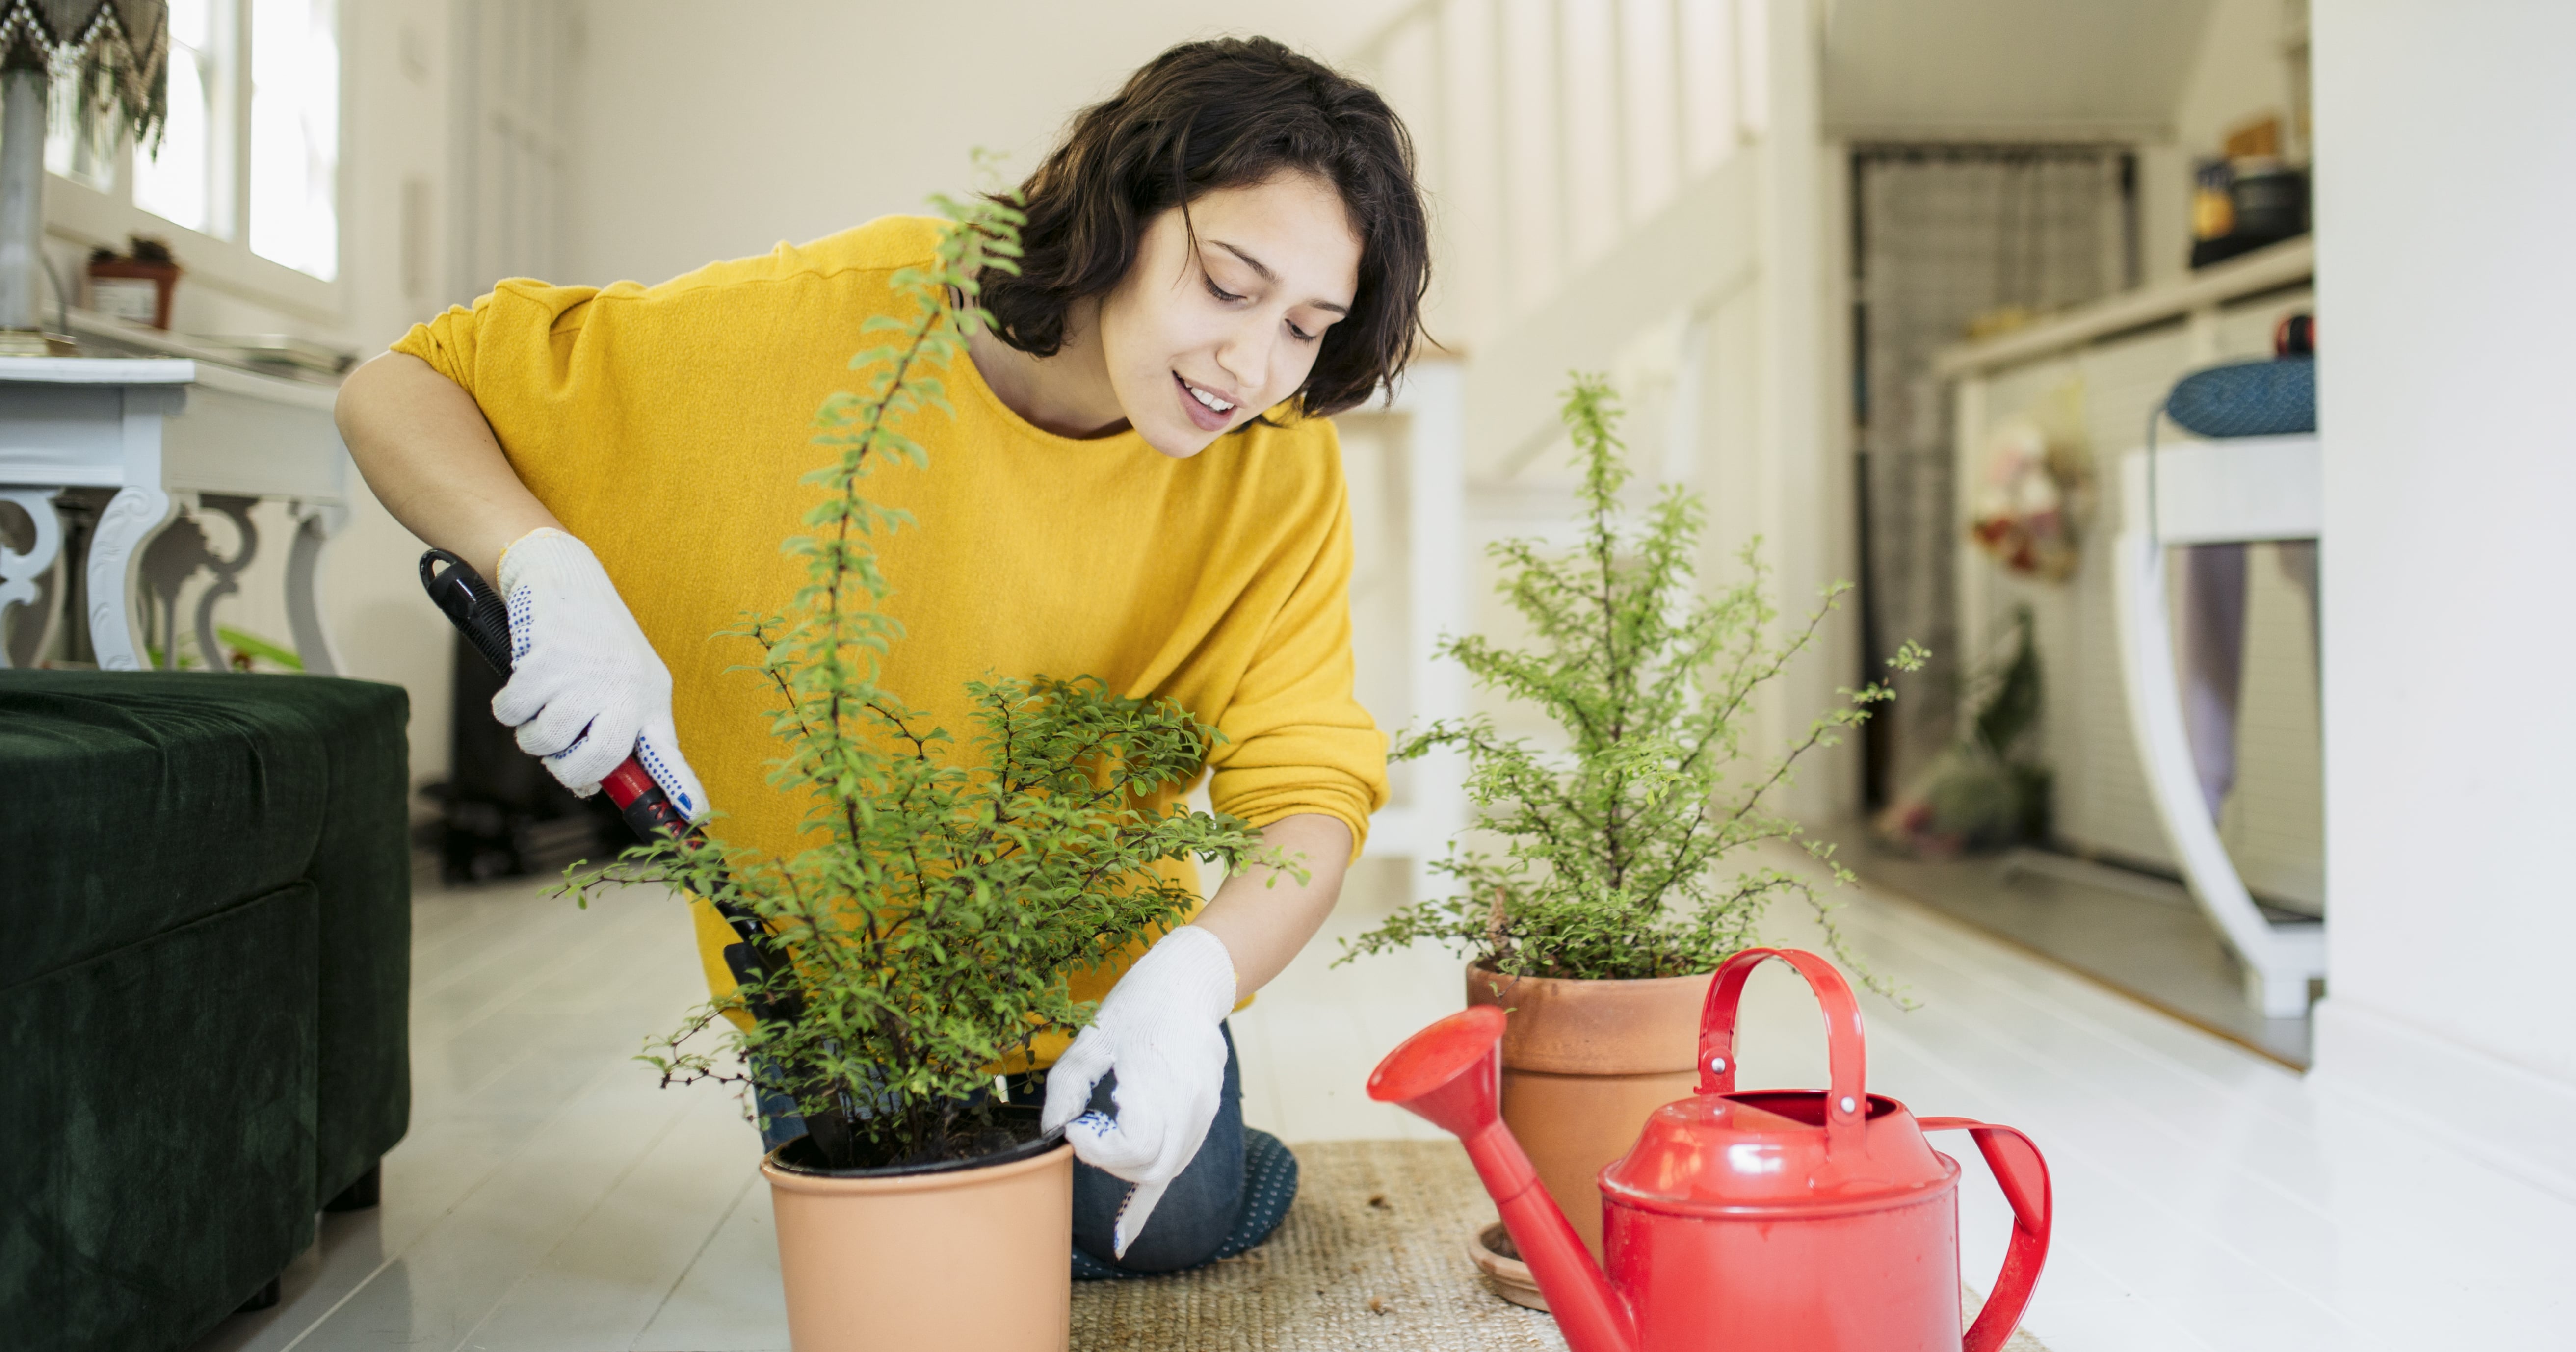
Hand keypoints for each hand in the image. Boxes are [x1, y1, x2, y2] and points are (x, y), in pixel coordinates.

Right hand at [489, 528, 706, 816]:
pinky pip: (512, 713)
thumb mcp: (623, 679)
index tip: (694, 818)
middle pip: (592, 762)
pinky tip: (523, 680)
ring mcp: (584, 675)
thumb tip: (590, 787)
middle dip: (565, 769)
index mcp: (649, 697)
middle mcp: (624, 688)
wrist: (565, 577)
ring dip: (531, 732)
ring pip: (543, 741)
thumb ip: (612, 730)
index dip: (681, 788)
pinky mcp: (545, 661)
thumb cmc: (593, 639)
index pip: (667, 752)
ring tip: (542, 701)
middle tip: (557, 750)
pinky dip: (508, 705)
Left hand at [1042, 925, 1236, 1257]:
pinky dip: (1151, 1189)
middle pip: (1151, 1165)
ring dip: (1130, 1169)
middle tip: (1087, 1134)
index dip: (1098, 1150)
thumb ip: (1066, 1089)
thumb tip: (1052, 1134)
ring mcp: (1204, 1111)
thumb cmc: (1135, 1007)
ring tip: (1103, 1143)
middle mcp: (1190, 1101)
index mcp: (1159, 1080)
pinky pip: (1179, 1161)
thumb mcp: (1089, 1041)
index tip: (1077, 1128)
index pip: (1133, 1146)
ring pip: (1168, 1168)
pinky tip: (1126, 1229)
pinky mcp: (1205, 1115)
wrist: (1188, 984)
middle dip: (1111, 1163)